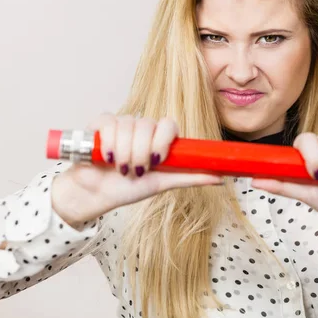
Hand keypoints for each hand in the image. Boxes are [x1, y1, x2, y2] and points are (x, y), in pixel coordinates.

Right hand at [51, 113, 223, 226]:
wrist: (96, 195)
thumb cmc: (128, 188)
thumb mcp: (162, 184)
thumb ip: (190, 177)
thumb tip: (221, 177)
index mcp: (159, 139)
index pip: (168, 125)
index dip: (163, 140)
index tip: (157, 160)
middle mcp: (142, 128)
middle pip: (147, 124)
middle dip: (141, 152)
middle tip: (136, 171)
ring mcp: (122, 124)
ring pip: (128, 124)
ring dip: (124, 153)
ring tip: (121, 169)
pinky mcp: (101, 124)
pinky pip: (108, 122)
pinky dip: (108, 142)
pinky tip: (107, 157)